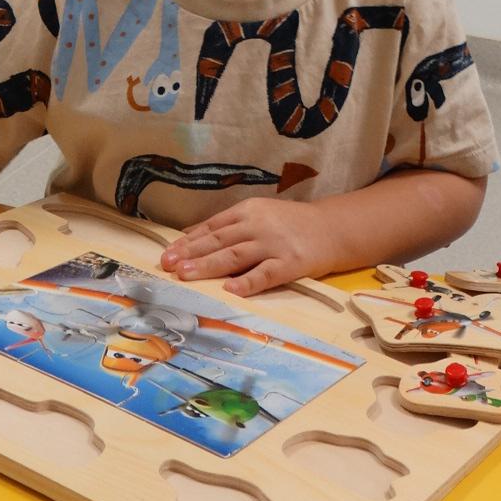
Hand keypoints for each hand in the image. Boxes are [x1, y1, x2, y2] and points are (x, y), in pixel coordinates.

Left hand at [161, 199, 337, 295]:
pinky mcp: (291, 263)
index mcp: (248, 211)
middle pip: (219, 241)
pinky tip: (230, 289)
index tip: (168, 253)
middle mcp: (258, 225)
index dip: (188, 241)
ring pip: (235, 256)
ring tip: (186, 275)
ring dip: (208, 266)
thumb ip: (229, 226)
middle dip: (191, 253)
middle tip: (168, 265)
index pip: (212, 227)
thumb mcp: (260, 215)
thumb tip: (190, 236)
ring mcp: (274, 244)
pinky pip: (265, 274)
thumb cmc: (291, 224)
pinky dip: (247, 282)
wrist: (333, 228)